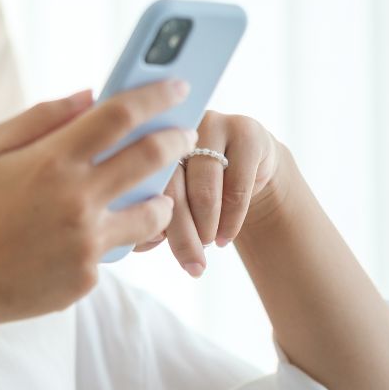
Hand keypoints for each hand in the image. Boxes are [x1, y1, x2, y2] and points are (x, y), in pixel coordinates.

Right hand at [0, 80, 196, 330]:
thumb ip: (38, 119)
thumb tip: (88, 95)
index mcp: (50, 161)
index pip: (120, 114)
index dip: (155, 95)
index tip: (178, 84)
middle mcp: (77, 199)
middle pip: (151, 156)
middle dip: (177, 138)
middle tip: (186, 131)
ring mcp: (87, 242)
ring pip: (153, 212)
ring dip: (161, 196)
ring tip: (153, 192)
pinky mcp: (87, 276)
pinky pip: (113, 248)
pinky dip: (108, 236)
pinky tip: (88, 236)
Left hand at [131, 111, 284, 277]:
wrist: (248, 166)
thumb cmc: (195, 187)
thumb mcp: (171, 197)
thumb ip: (149, 214)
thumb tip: (140, 242)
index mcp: (144, 135)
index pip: (141, 182)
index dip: (147, 216)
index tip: (156, 246)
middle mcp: (175, 125)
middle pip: (173, 187)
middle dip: (182, 234)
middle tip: (191, 266)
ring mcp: (212, 124)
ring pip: (205, 189)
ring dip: (207, 227)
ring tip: (209, 246)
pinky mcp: (246, 132)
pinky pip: (237, 187)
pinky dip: (231, 220)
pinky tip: (226, 238)